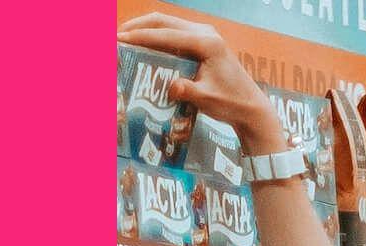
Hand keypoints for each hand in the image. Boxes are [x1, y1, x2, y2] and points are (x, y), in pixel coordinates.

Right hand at [119, 14, 288, 152]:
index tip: (120, 39)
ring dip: (146, 30)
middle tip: (116, 35)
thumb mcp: (207, 99)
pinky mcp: (201, 45)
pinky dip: (156, 39)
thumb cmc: (230, 102)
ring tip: (125, 39)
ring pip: (168, 25)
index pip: (167, 35)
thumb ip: (187, 91)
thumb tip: (170, 86)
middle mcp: (205, 34)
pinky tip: (142, 49)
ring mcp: (204, 37)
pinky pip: (173, 36)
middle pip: (164, 21)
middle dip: (139, 26)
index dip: (141, 36)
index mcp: (206, 42)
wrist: (249, 106)